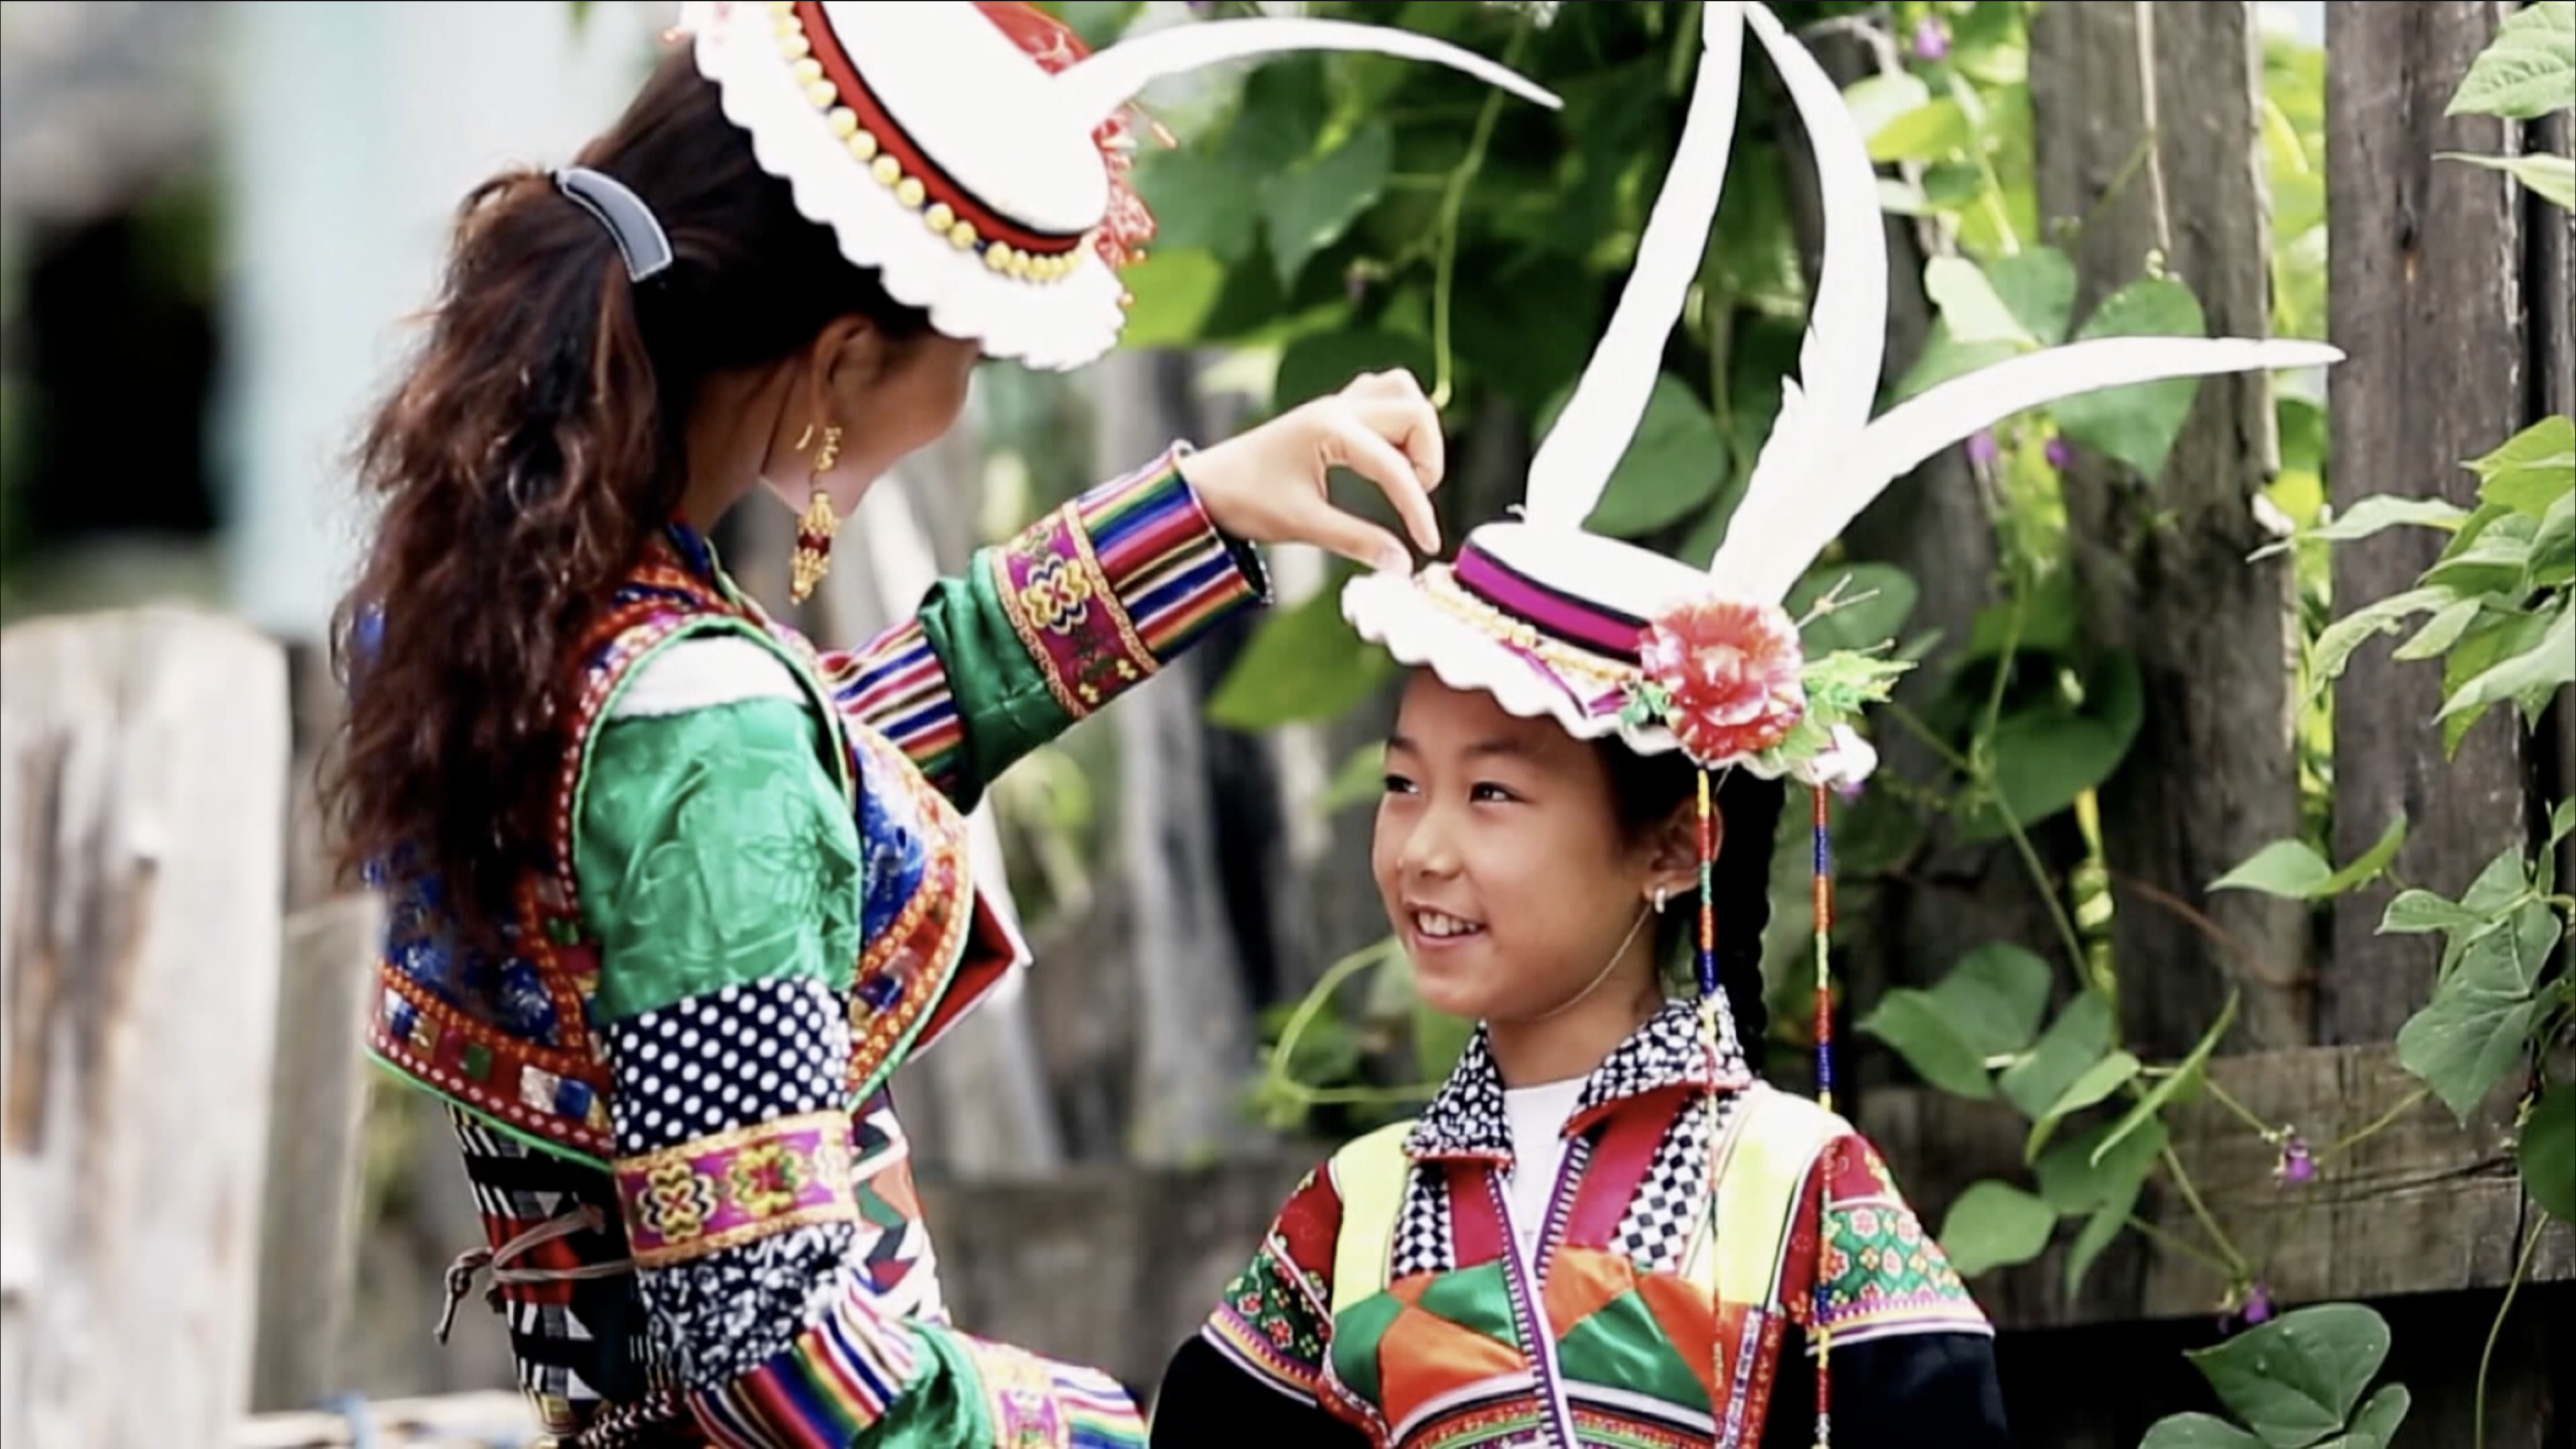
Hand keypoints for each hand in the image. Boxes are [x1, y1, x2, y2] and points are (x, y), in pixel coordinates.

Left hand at [1176, 369, 1445, 572]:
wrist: (1205, 485)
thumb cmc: (1245, 499)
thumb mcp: (1303, 524)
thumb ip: (1357, 541)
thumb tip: (1402, 564)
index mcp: (1330, 429)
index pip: (1396, 467)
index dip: (1419, 509)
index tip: (1427, 544)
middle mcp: (1338, 407)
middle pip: (1416, 412)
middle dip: (1429, 459)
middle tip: (1414, 500)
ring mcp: (1335, 404)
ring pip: (1402, 392)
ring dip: (1417, 431)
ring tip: (1405, 473)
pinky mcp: (1331, 411)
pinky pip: (1381, 394)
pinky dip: (1397, 420)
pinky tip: (1388, 454)